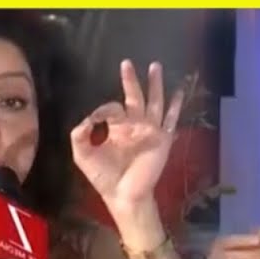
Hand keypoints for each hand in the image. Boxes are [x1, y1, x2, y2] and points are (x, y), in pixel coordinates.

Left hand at [71, 60, 185, 214]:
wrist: (123, 195)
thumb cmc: (104, 176)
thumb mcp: (83, 155)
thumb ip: (80, 135)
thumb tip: (86, 119)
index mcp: (116, 127)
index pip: (113, 107)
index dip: (104, 109)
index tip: (96, 119)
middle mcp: (134, 125)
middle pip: (135, 96)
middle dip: (131, 80)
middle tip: (127, 63)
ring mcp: (150, 130)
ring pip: (155, 101)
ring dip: (155, 84)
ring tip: (155, 66)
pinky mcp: (162, 139)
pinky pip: (171, 119)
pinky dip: (176, 105)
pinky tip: (179, 92)